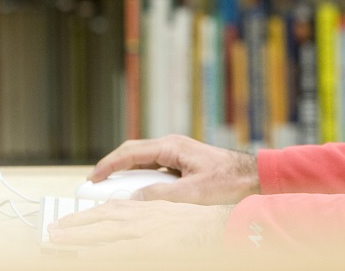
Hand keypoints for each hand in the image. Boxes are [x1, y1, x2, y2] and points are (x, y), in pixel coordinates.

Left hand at [46, 199, 231, 257]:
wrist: (214, 226)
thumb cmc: (195, 222)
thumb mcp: (166, 212)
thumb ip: (146, 215)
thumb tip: (129, 217)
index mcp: (142, 207)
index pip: (108, 209)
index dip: (87, 215)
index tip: (70, 220)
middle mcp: (138, 217)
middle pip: (99, 219)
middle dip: (74, 224)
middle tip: (53, 230)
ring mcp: (140, 232)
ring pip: (101, 233)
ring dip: (77, 236)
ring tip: (57, 240)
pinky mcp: (146, 247)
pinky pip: (116, 251)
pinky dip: (98, 253)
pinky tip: (83, 256)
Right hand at [89, 134, 259, 204]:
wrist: (251, 175)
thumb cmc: (226, 180)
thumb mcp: (192, 192)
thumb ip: (161, 195)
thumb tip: (133, 199)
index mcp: (171, 146)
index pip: (131, 153)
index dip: (109, 165)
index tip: (93, 177)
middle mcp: (171, 145)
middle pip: (133, 153)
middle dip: (112, 166)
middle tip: (94, 183)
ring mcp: (176, 152)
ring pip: (142, 160)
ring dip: (126, 172)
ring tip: (110, 187)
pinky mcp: (181, 161)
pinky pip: (153, 166)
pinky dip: (140, 177)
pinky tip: (136, 190)